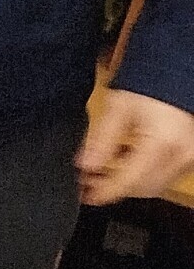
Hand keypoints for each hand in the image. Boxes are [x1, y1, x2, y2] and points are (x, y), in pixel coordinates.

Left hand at [77, 89, 193, 204]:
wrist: (174, 74)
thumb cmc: (147, 85)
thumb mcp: (118, 108)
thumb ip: (101, 139)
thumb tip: (85, 165)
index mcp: (161, 144)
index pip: (130, 179)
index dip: (105, 190)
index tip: (85, 195)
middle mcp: (180, 156)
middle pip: (143, 187)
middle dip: (114, 188)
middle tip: (87, 183)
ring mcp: (189, 159)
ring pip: (155, 185)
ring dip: (128, 184)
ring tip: (100, 174)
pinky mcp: (190, 158)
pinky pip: (165, 176)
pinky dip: (143, 175)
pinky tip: (122, 165)